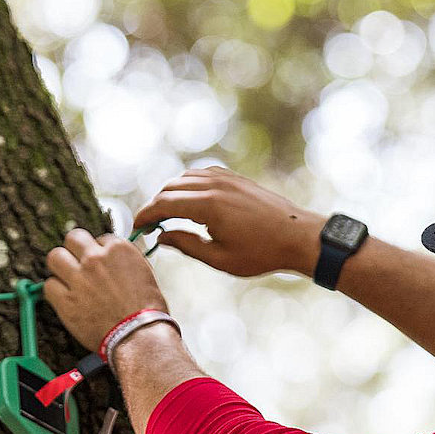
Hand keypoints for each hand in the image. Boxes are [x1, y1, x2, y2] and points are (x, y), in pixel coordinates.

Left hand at [43, 228, 170, 353]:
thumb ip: (125, 260)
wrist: (139, 334)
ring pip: (54, 257)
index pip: (100, 239)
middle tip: (78, 262)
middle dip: (75, 249)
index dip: (100, 251)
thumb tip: (113, 258)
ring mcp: (78, 279)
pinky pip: (48, 286)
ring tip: (67, 278)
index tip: (101, 263)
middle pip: (73, 238)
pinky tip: (65, 298)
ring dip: (60, 267)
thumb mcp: (144, 273)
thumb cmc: (146, 309)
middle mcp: (95, 259)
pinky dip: (55, 292)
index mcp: (118, 250)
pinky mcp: (65, 300)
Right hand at [132, 166, 324, 277]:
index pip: (163, 204)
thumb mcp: (220, 258)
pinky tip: (188, 201)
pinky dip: (187, 184)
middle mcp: (214, 185)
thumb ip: (186, 245)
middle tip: (149, 226)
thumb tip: (161, 237)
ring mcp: (226, 178)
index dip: (145, 215)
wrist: (298, 236)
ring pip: (184, 178)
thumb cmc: (261, 253)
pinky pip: (201, 174)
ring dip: (170, 193)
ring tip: (166, 215)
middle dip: (154, 205)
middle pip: (170, 188)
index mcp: (208, 206)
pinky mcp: (235, 177)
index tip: (136, 229)